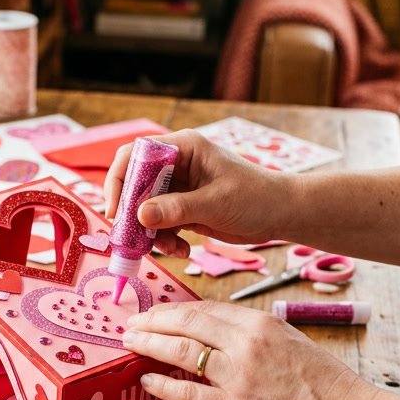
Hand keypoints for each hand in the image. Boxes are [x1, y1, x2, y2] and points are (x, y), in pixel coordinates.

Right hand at [104, 131, 297, 257]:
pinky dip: (165, 240)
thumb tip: (140, 215)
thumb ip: (176, 208)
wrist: (281, 214)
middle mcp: (177, 165)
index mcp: (183, 148)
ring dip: (150, 233)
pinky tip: (182, 251)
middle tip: (134, 239)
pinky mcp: (183, 208)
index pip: (135, 154)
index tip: (118, 211)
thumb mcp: (215, 203)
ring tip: (170, 249)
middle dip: (133, 214)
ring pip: (145, 209)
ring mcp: (179, 187)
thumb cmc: (257, 197)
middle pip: (135, 184)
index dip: (120, 180)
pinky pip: (160, 224)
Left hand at [122, 299, 376, 399]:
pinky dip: (162, 385)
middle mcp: (245, 343)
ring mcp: (237, 376)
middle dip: (152, 322)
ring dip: (149, 345)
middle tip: (131, 323)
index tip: (154, 312)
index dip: (173, 310)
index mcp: (259, 323)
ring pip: (179, 352)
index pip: (204, 309)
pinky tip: (146, 381)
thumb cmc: (324, 384)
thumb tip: (220, 334)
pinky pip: (187, 393)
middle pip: (185, 324)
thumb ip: (254, 336)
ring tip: (130, 343)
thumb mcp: (289, 342)